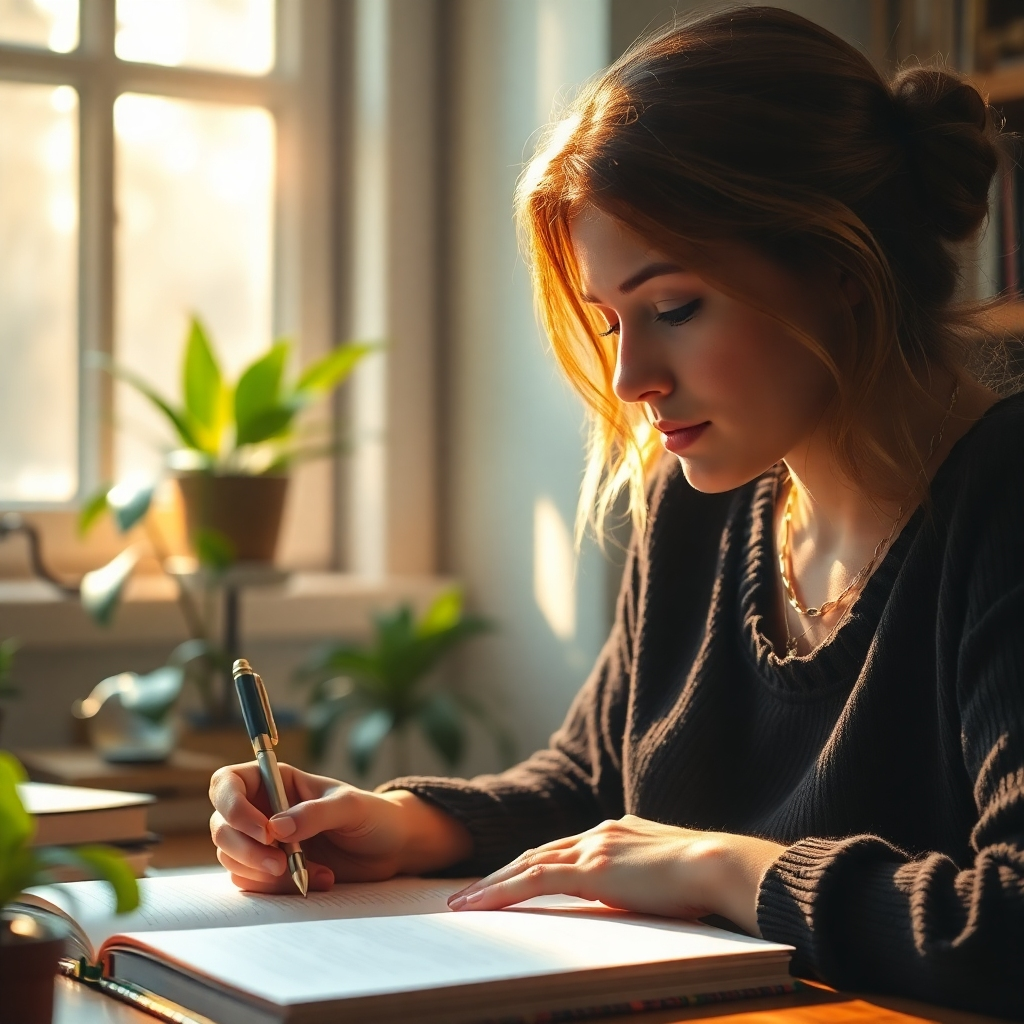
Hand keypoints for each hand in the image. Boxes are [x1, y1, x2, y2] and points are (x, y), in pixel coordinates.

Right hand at [209, 762, 472, 893]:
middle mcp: (261, 809)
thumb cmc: (371, 815)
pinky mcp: (270, 871)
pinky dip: (280, 888)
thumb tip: (276, 827)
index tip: (263, 831)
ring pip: (233, 859)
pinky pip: (253, 883)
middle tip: (281, 863)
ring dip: (266, 874)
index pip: (227, 783)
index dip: (232, 805)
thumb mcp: (350, 807)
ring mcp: (263, 842)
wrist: (389, 849)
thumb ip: (315, 813)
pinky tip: (317, 880)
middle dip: (247, 850)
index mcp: (275, 780)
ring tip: (313, 872)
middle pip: (222, 827)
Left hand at [446, 815, 783, 935]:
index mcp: (616, 831)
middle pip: (536, 852)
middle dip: (500, 874)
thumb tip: (628, 893)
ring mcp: (593, 847)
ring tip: (461, 905)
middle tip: (468, 894)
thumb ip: (638, 877)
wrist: (720, 866)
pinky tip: (478, 907)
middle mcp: (599, 832)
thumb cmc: (705, 879)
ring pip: (527, 865)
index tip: (508, 880)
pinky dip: (501, 893)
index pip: (562, 849)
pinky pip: (533, 881)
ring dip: (491, 885)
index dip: (530, 865)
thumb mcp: (663, 874)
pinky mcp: (590, 869)